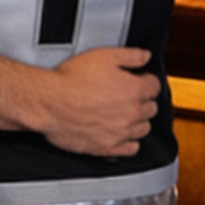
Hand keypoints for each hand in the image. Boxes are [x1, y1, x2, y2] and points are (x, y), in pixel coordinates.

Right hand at [31, 47, 159, 156]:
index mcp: (134, 90)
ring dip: (139, 120)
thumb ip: (130, 55)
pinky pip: (131, 149)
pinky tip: (123, 134)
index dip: (146, 79)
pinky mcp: (107, 147)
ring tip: (127, 113)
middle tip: (132, 94)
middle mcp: (132, 113)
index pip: (155, 86)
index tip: (140, 78)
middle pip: (151, 108)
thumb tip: (144, 56)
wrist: (49, 102)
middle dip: (144, 100)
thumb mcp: (103, 55)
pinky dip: (130, 142)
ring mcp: (121, 132)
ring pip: (143, 129)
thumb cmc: (71, 80)